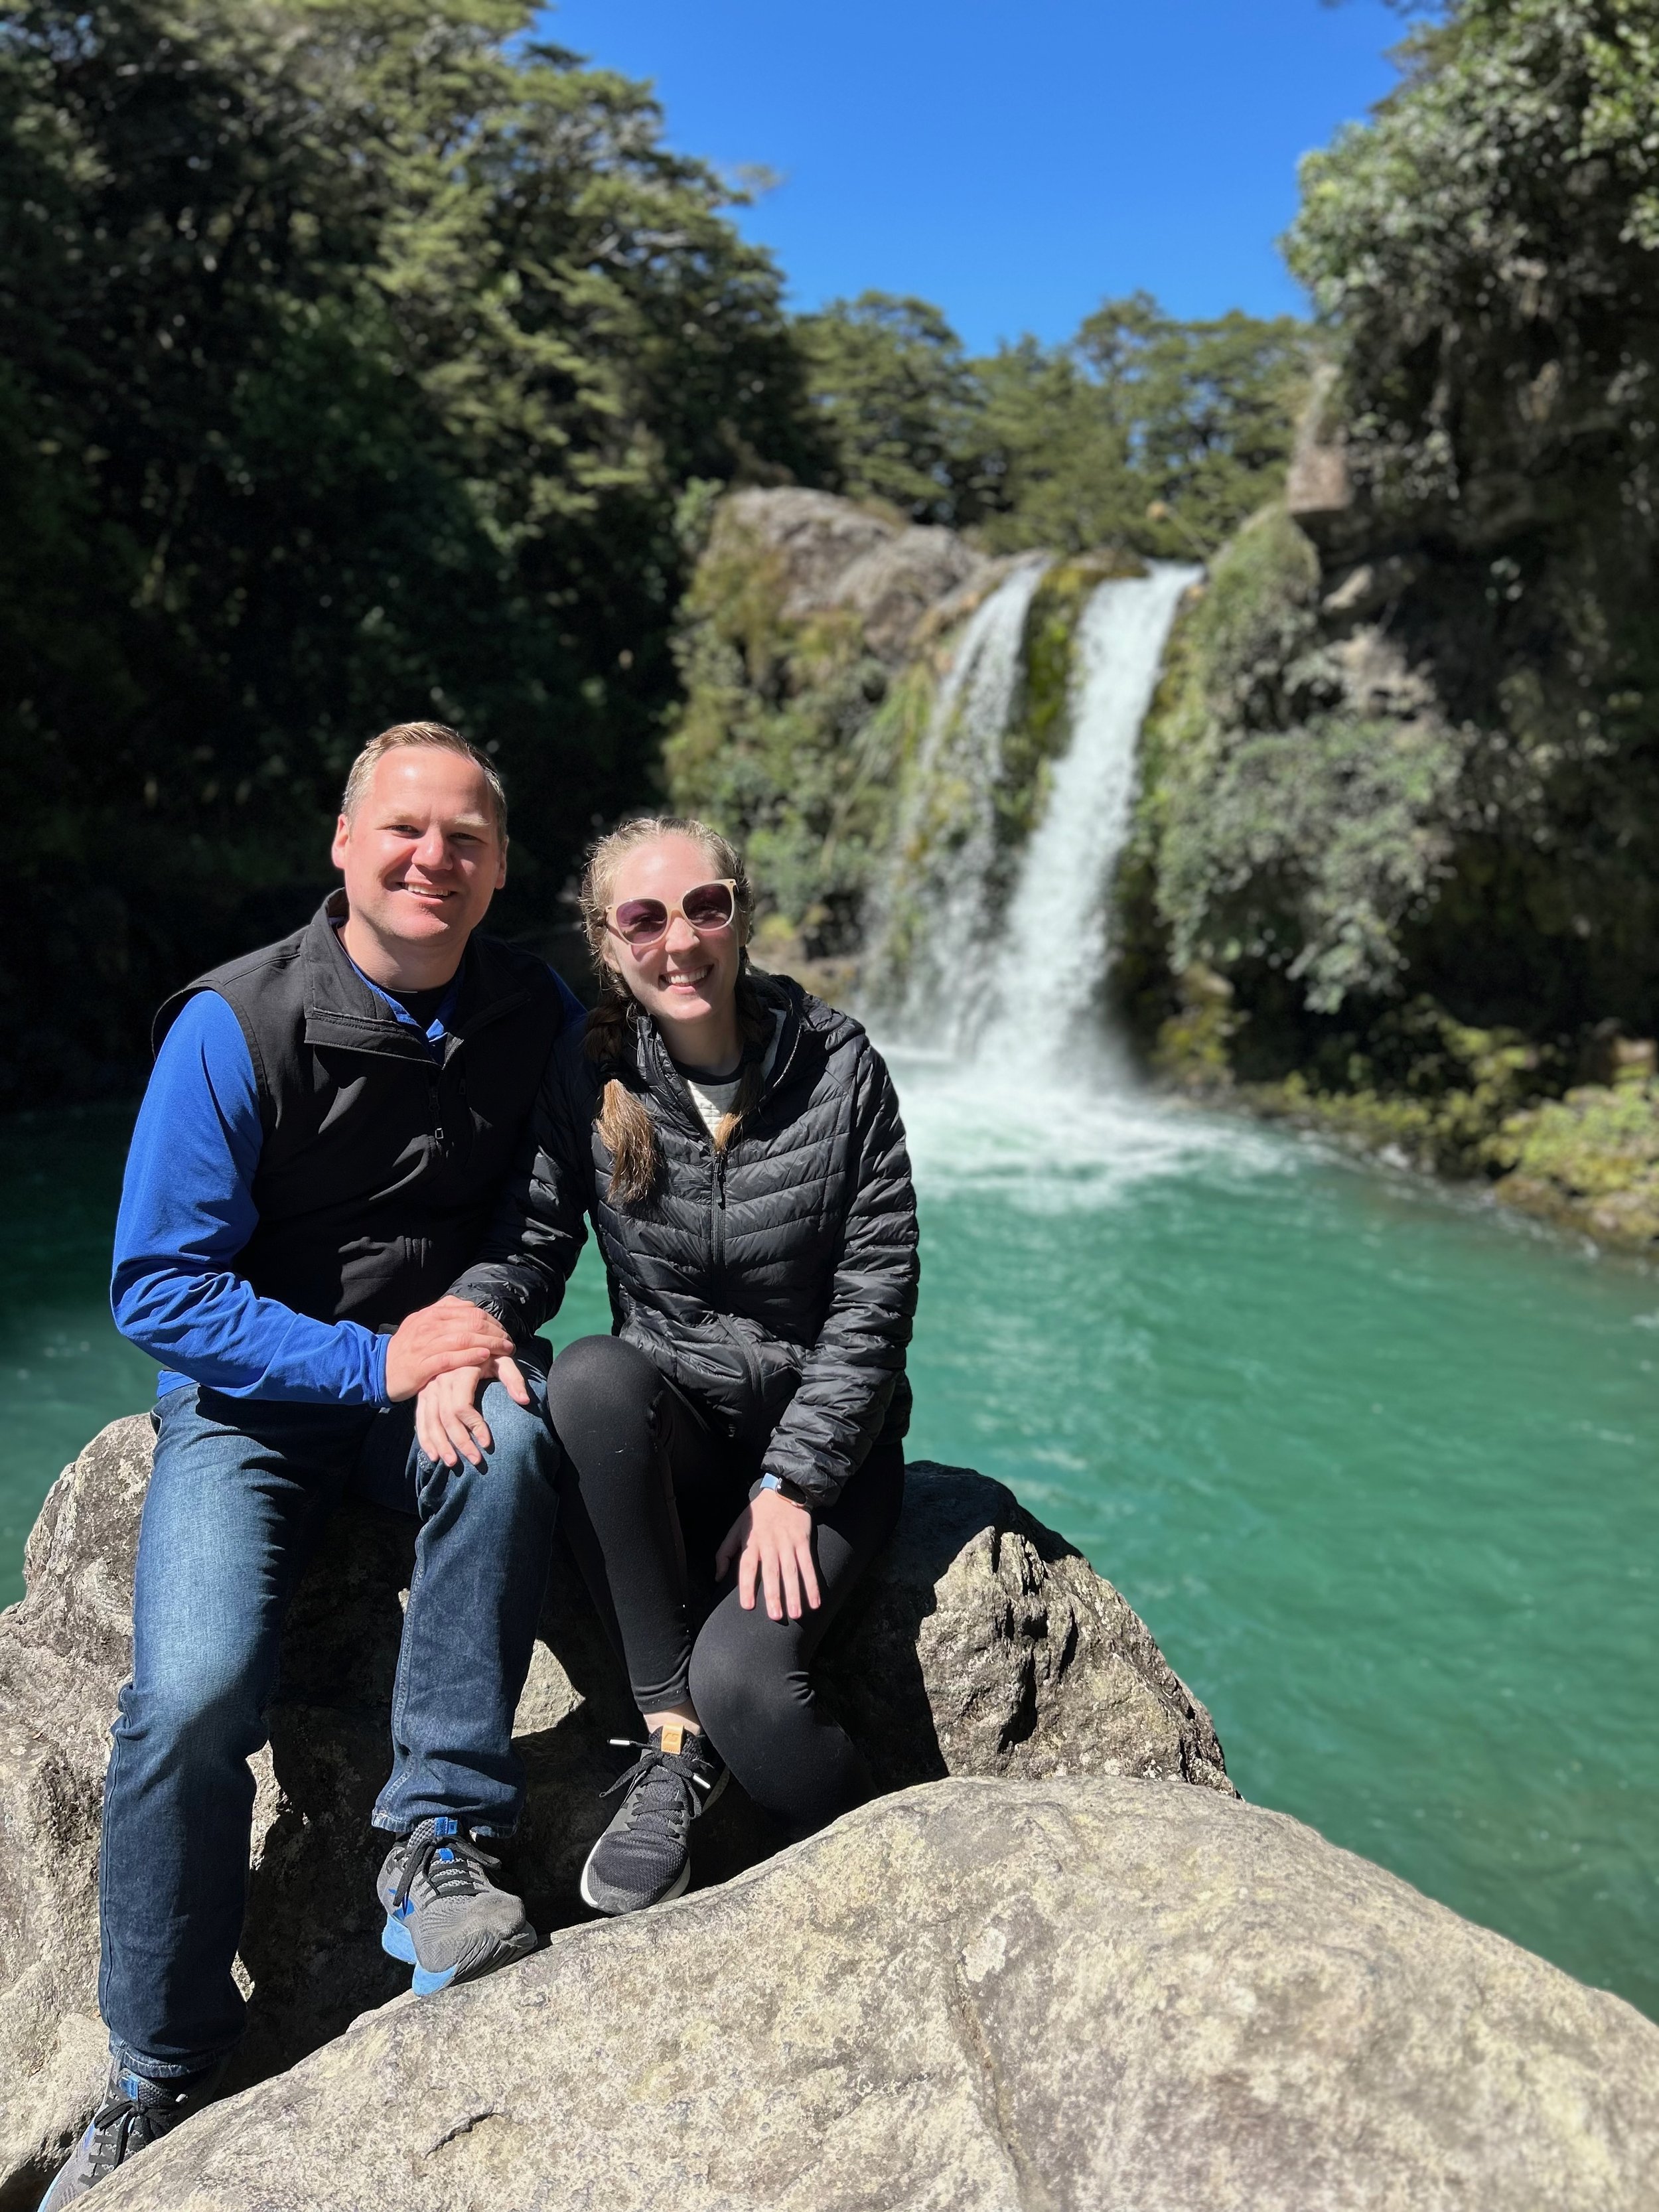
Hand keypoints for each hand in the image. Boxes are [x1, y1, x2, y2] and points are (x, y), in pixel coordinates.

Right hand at [385, 1296, 515, 1401]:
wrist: (378, 1369)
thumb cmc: (407, 1348)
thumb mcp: (422, 1323)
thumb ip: (444, 1312)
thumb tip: (469, 1306)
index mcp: (432, 1314)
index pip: (470, 1311)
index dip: (492, 1321)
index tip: (503, 1331)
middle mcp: (429, 1326)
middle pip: (471, 1323)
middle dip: (495, 1332)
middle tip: (509, 1342)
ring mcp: (425, 1345)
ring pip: (464, 1339)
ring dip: (489, 1343)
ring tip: (505, 1350)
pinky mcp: (422, 1366)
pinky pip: (450, 1358)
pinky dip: (470, 1357)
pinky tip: (485, 1357)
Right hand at [414, 1354, 530, 1466]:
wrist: (467, 1341)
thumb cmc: (490, 1354)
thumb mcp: (503, 1360)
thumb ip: (514, 1379)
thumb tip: (525, 1401)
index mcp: (459, 1370)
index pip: (462, 1406)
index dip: (474, 1426)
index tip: (488, 1442)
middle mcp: (440, 1379)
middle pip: (446, 1417)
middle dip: (460, 1442)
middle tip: (476, 1461)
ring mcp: (428, 1387)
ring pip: (431, 1421)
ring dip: (441, 1445)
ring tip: (453, 1463)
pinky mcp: (422, 1394)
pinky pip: (420, 1419)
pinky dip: (425, 1439)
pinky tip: (433, 1456)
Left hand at [715, 1489, 820, 1621]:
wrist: (784, 1492)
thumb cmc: (757, 1515)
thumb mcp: (736, 1528)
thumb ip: (724, 1553)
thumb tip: (717, 1578)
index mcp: (752, 1541)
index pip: (748, 1566)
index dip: (747, 1586)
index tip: (748, 1606)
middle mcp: (770, 1543)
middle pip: (772, 1572)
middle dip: (774, 1595)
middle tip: (775, 1616)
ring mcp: (788, 1543)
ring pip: (792, 1571)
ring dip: (795, 1593)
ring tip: (796, 1614)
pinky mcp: (803, 1542)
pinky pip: (808, 1565)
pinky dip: (812, 1583)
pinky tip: (815, 1601)